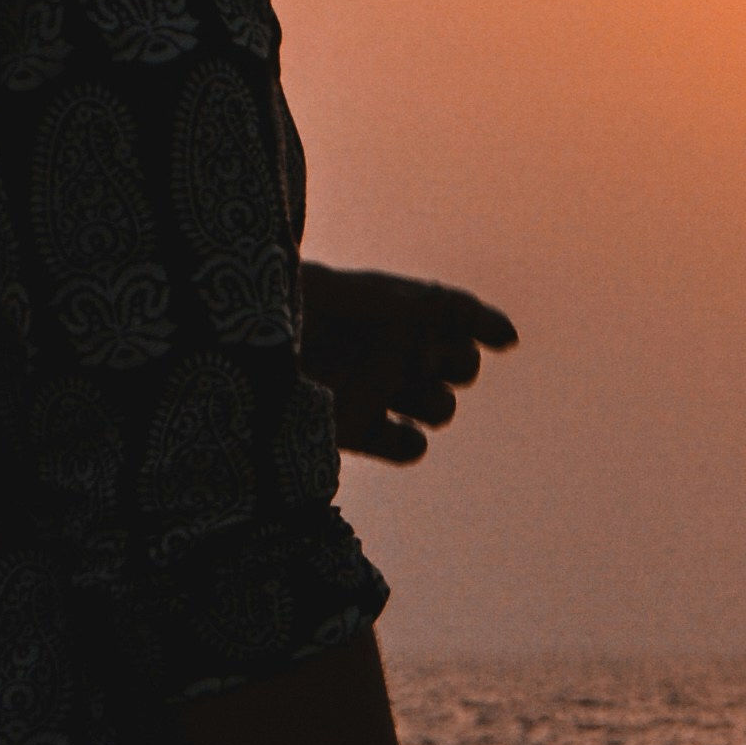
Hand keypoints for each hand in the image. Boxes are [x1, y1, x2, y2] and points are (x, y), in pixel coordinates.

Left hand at [299, 263, 517, 467]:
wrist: (237, 347)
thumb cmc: (299, 307)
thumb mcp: (370, 299)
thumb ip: (438, 310)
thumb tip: (508, 337)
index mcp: (394, 305)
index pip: (457, 312)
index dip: (485, 323)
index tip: (503, 338)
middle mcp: (391, 348)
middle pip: (458, 364)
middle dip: (454, 363)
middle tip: (423, 357)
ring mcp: (375, 389)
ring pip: (439, 405)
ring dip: (433, 401)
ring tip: (406, 390)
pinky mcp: (355, 430)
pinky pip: (409, 446)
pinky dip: (408, 442)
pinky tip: (397, 431)